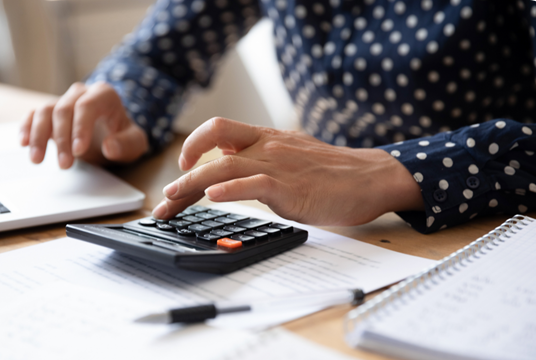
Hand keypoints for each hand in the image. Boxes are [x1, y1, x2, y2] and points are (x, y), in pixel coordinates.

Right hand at [20, 81, 147, 168]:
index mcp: (104, 95)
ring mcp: (63, 101)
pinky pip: (34, 115)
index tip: (78, 151)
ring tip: (37, 160)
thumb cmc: (123, 136)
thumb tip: (110, 147)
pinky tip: (23, 144)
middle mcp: (81, 93)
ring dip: (39, 136)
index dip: (80, 128)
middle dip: (62, 139)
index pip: (87, 106)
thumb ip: (127, 144)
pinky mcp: (50, 113)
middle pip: (64, 110)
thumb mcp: (135, 143)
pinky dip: (27, 128)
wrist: (113, 134)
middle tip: (65, 165)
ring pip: (44, 111)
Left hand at [152, 117, 423, 225]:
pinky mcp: (289, 187)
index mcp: (266, 137)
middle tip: (166, 197)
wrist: (370, 178)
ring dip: (192, 183)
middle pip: (213, 146)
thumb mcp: (290, 157)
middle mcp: (267, 146)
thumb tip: (231, 171)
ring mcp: (277, 165)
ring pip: (224, 166)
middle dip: (183, 171)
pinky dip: (230, 189)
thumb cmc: (332, 172)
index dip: (193, 146)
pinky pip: (253, 184)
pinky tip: (214, 197)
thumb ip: (261, 161)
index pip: (218, 133)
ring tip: (173, 199)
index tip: (181, 166)